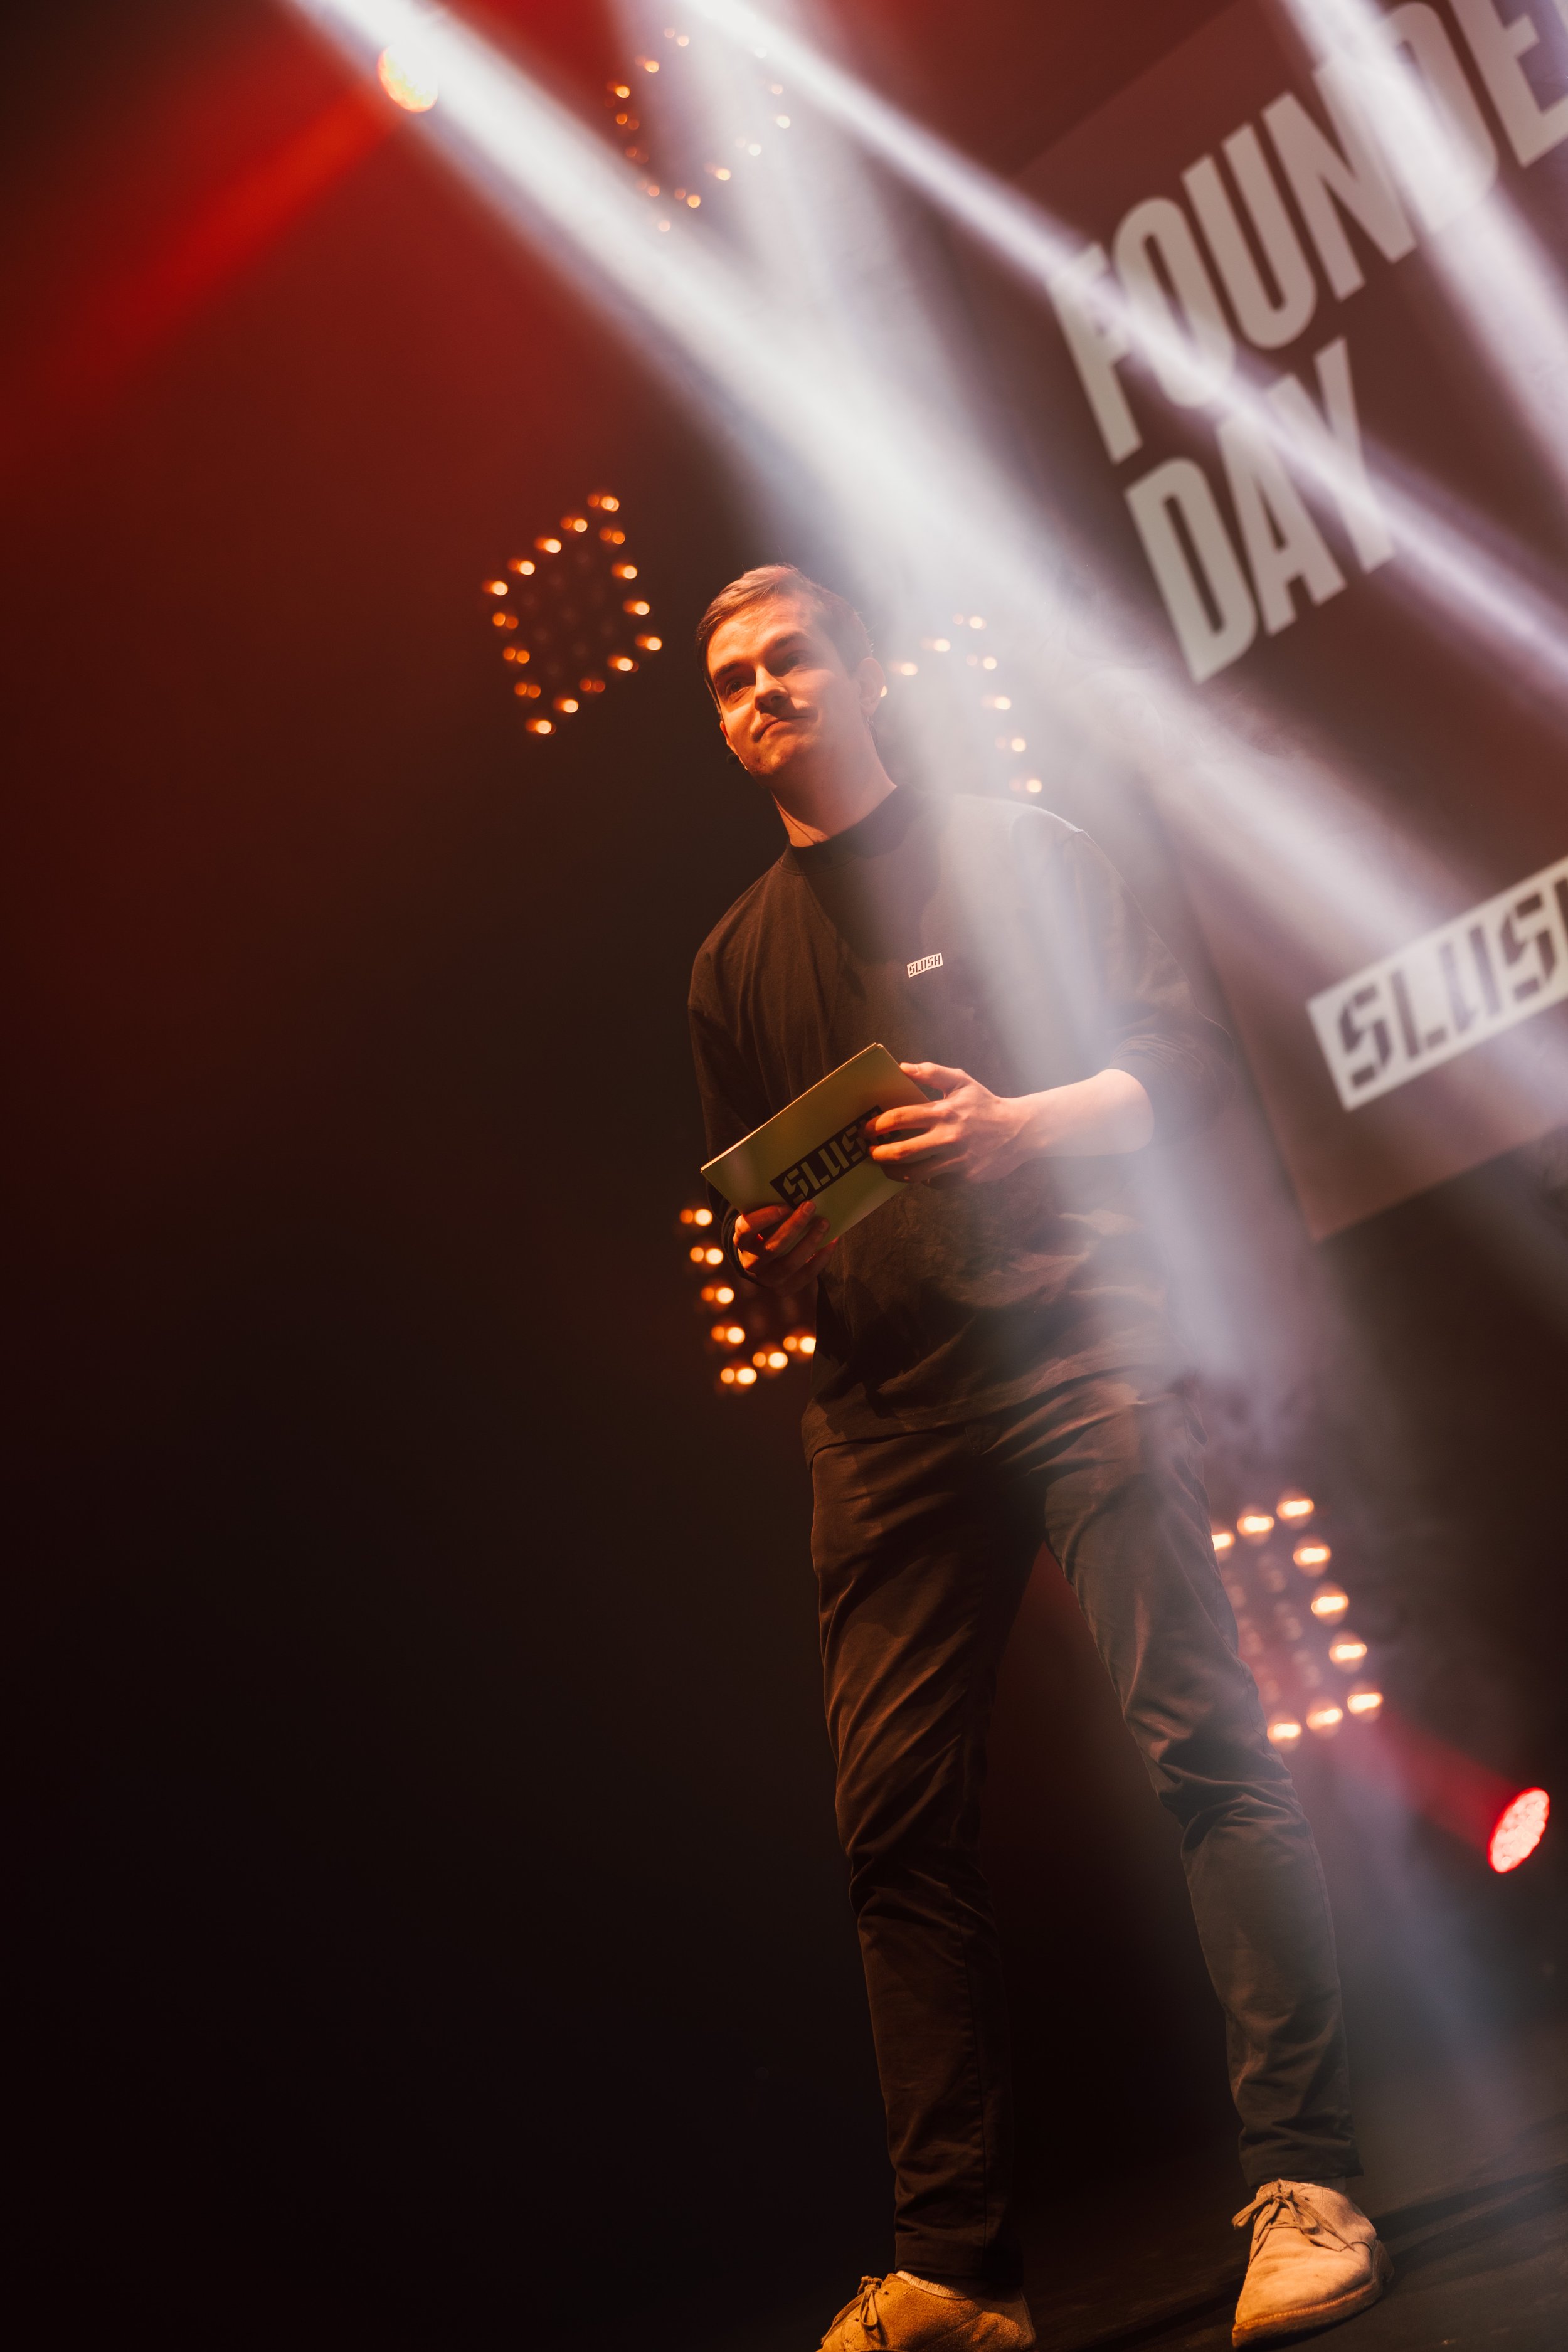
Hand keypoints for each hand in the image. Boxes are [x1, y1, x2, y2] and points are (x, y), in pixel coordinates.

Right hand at [734, 1199, 835, 1288]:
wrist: (760, 1263)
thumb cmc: (764, 1233)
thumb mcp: (760, 1221)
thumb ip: (771, 1210)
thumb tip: (798, 1189)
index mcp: (741, 1241)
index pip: (747, 1229)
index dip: (765, 1217)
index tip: (785, 1206)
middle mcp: (751, 1262)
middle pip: (772, 1248)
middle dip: (794, 1226)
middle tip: (810, 1206)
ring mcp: (767, 1279)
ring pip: (789, 1264)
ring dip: (810, 1242)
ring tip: (824, 1223)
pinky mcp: (784, 1289)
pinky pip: (805, 1276)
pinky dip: (820, 1259)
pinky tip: (832, 1242)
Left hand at [866, 1062, 1033, 1184]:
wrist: (1020, 1130)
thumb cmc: (985, 1104)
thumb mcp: (962, 1081)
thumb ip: (931, 1072)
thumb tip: (902, 1067)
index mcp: (943, 1111)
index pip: (899, 1118)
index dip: (876, 1125)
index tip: (866, 1129)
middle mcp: (948, 1137)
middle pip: (901, 1152)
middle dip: (878, 1154)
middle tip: (870, 1151)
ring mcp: (956, 1160)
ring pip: (914, 1174)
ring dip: (892, 1172)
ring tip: (884, 1167)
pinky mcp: (965, 1177)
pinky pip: (934, 1183)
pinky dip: (922, 1180)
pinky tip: (917, 1172)